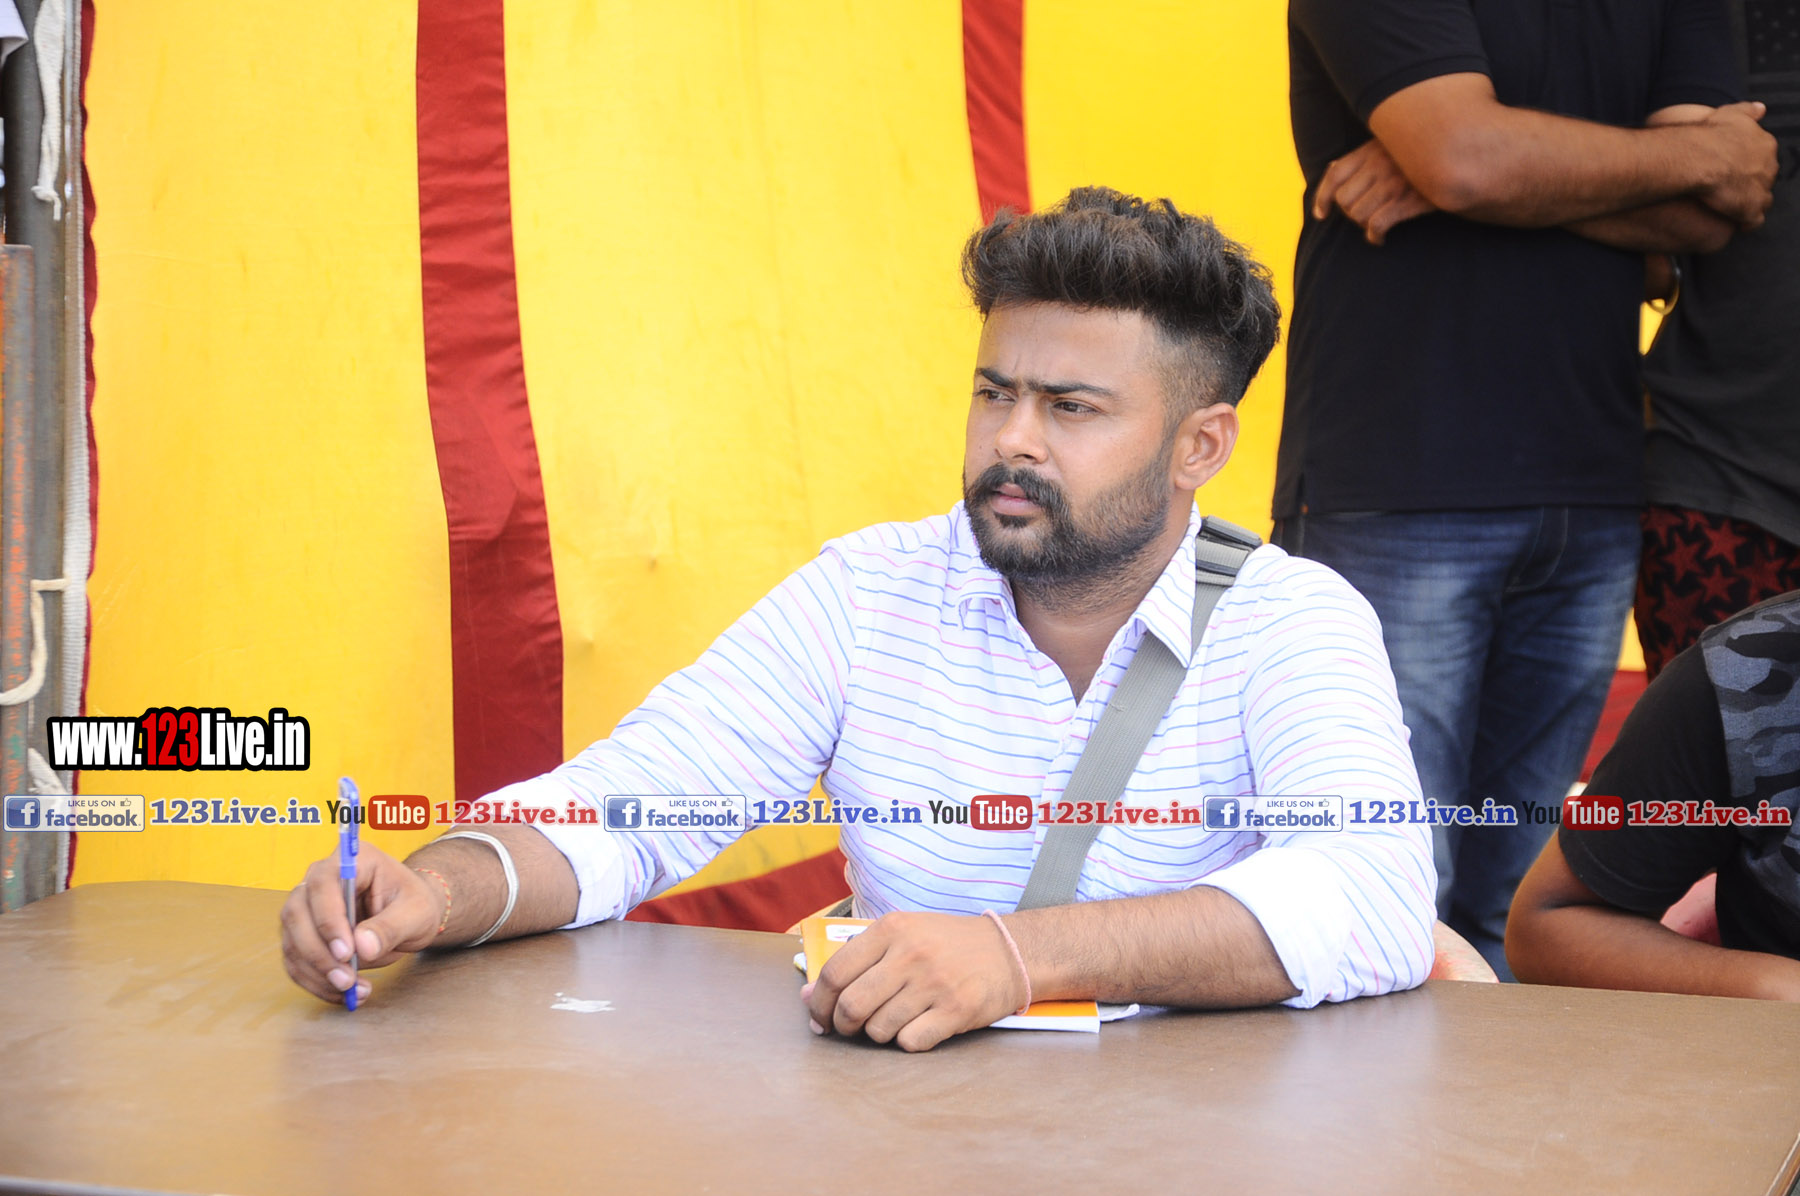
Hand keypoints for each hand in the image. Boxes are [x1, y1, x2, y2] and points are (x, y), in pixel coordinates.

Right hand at [279, 841, 447, 1003]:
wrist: (409, 914)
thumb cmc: (414, 905)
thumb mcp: (417, 913)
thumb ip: (391, 927)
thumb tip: (362, 947)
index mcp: (351, 860)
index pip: (323, 883)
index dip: (328, 918)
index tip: (346, 951)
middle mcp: (320, 878)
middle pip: (298, 914)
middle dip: (319, 953)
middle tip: (346, 980)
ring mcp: (307, 906)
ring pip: (292, 941)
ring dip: (317, 972)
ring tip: (352, 990)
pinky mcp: (302, 934)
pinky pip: (296, 961)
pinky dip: (315, 982)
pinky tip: (341, 993)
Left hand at [801, 911, 1027, 1051]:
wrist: (1009, 952)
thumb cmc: (946, 945)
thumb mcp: (903, 934)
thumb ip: (857, 960)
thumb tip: (807, 995)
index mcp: (891, 929)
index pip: (834, 972)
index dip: (818, 1002)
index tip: (818, 1018)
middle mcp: (910, 954)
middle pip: (851, 1005)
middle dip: (843, 1025)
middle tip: (850, 1028)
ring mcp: (934, 983)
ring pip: (878, 1029)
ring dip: (878, 1034)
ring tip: (892, 1021)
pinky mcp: (955, 1011)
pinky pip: (909, 1042)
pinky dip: (906, 1042)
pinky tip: (918, 1026)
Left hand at [1312, 138, 1437, 243]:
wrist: (1465, 152)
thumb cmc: (1425, 152)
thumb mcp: (1391, 144)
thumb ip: (1363, 154)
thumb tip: (1332, 167)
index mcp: (1372, 149)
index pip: (1335, 175)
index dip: (1322, 198)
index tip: (1321, 215)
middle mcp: (1380, 164)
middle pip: (1345, 200)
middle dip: (1350, 213)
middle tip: (1365, 216)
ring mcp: (1395, 181)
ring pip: (1358, 214)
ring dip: (1364, 225)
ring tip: (1376, 225)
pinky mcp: (1410, 199)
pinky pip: (1378, 224)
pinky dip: (1374, 236)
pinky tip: (1379, 239)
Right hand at [1693, 102, 1776, 228]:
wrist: (1698, 158)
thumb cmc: (1710, 135)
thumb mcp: (1730, 113)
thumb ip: (1747, 111)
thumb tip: (1761, 108)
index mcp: (1765, 145)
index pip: (1762, 158)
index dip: (1746, 164)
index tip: (1731, 168)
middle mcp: (1769, 166)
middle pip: (1763, 178)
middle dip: (1749, 183)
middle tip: (1727, 187)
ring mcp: (1761, 188)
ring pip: (1761, 200)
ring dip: (1748, 203)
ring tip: (1728, 206)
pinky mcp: (1751, 208)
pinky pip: (1753, 221)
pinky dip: (1745, 222)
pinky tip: (1731, 221)